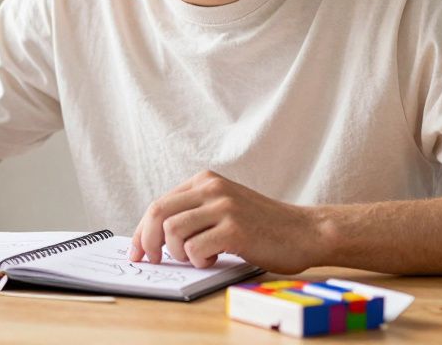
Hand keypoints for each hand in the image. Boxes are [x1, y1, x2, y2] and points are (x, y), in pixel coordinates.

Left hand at [129, 171, 319, 273]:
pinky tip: (216, 259)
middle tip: (152, 260)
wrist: (305, 231)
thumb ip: (194, 213)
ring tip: (200, 257)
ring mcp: (224, 206)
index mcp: (205, 180)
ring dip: (180, 253)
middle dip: (147, 241)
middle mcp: (212, 188)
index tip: (136, 251)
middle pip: (157, 213)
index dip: (141, 231)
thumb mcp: (224, 208)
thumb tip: (153, 238)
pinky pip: (196, 249)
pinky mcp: (235, 228)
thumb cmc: (262, 226)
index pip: (159, 204)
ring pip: (173, 231)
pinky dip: (200, 261)